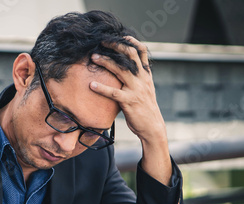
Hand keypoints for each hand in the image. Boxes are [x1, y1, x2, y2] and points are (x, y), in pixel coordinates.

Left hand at [89, 36, 171, 184]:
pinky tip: (91, 85)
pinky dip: (101, 88)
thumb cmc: (145, 109)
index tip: (120, 36)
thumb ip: (137, 79)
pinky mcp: (129, 102)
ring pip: (121, 70)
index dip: (131, 41)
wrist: (153, 127)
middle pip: (130, 55)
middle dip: (116, 46)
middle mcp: (142, 79)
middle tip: (102, 42)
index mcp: (146, 75)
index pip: (142, 52)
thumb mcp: (145, 90)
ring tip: (93, 58)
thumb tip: (124, 71)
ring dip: (106, 62)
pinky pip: (113, 93)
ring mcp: (136, 90)